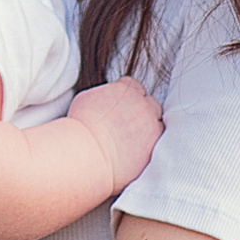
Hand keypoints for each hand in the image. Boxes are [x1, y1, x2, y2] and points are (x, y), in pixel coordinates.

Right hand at [66, 75, 163, 195]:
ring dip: (149, 128)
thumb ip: (103, 94)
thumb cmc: (80, 127)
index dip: (129, 98)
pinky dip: (150, 145)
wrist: (87, 152)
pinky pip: (159, 142)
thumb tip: (105, 99)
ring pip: (157, 123)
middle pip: (150, 103)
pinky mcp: (154, 145)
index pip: (135, 86)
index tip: (122, 108)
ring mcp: (150, 124)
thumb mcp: (87, 99)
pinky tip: (137, 151)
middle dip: (142, 112)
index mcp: (126, 90)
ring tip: (133, 140)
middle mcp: (142, 104)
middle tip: (129, 125)